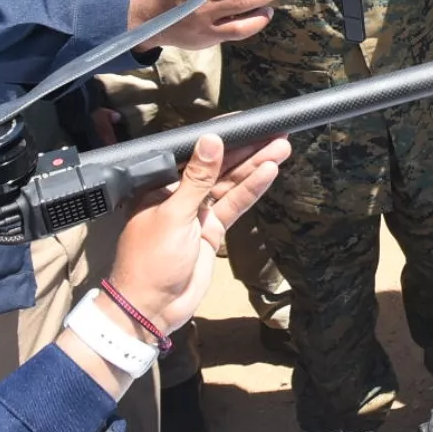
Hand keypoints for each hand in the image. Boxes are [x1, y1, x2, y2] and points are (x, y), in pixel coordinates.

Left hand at [103, 132, 291, 334]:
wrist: (151, 308)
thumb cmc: (151, 261)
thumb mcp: (174, 215)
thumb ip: (197, 179)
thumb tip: (210, 141)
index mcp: (160, 185)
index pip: (194, 153)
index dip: (221, 137)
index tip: (246, 123)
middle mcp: (179, 194)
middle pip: (218, 167)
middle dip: (246, 150)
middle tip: (276, 134)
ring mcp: (197, 213)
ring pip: (229, 184)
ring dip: (255, 167)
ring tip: (281, 148)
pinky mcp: (211, 230)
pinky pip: (233, 206)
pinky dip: (250, 191)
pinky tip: (268, 174)